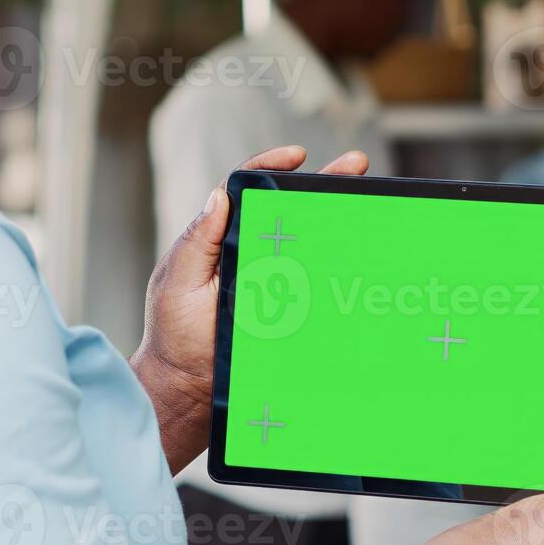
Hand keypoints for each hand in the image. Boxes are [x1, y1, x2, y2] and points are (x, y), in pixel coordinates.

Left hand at [132, 146, 369, 470]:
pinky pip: (316, 284)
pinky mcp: (289, 311)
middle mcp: (250, 255)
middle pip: (289, 210)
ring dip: (339, 219)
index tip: (296, 155)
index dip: (271, 167)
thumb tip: (219, 195)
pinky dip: (339, 266)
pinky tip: (363, 253)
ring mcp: (273, 283)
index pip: (247, 192)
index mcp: (221, 239)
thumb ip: (196, 241)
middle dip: (324, 183)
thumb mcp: (178, 282)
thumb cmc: (173, 335)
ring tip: (370, 199)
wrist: (188, 388)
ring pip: (309, 242)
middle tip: (355, 165)